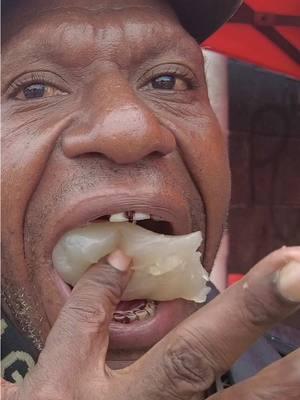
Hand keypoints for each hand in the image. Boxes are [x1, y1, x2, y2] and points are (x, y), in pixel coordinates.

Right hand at [2, 247, 299, 399]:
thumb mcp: (57, 370)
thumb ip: (88, 310)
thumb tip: (122, 257)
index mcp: (135, 399)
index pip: (198, 347)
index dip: (249, 307)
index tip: (293, 264)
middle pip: (252, 394)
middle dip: (290, 353)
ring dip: (289, 380)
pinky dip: (270, 392)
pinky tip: (285, 374)